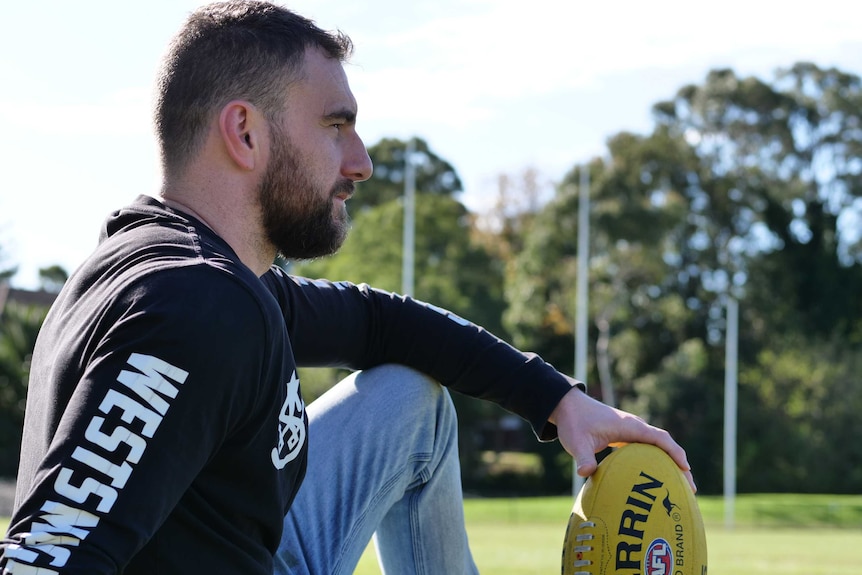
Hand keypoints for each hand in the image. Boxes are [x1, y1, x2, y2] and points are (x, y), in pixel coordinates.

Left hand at [549, 385, 696, 491]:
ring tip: (681, 488)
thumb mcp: (576, 441)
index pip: (659, 437)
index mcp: (629, 426)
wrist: (568, 406)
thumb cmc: (574, 422)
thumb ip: (583, 457)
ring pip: (658, 447)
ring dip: (670, 464)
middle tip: (690, 488)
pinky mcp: (626, 436)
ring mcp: (632, 431)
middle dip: (679, 464)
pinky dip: (656, 462)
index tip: (686, 468)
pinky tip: (658, 479)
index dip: (674, 452)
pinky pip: (647, 449)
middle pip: (664, 444)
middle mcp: (635, 426)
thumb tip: (585, 474)